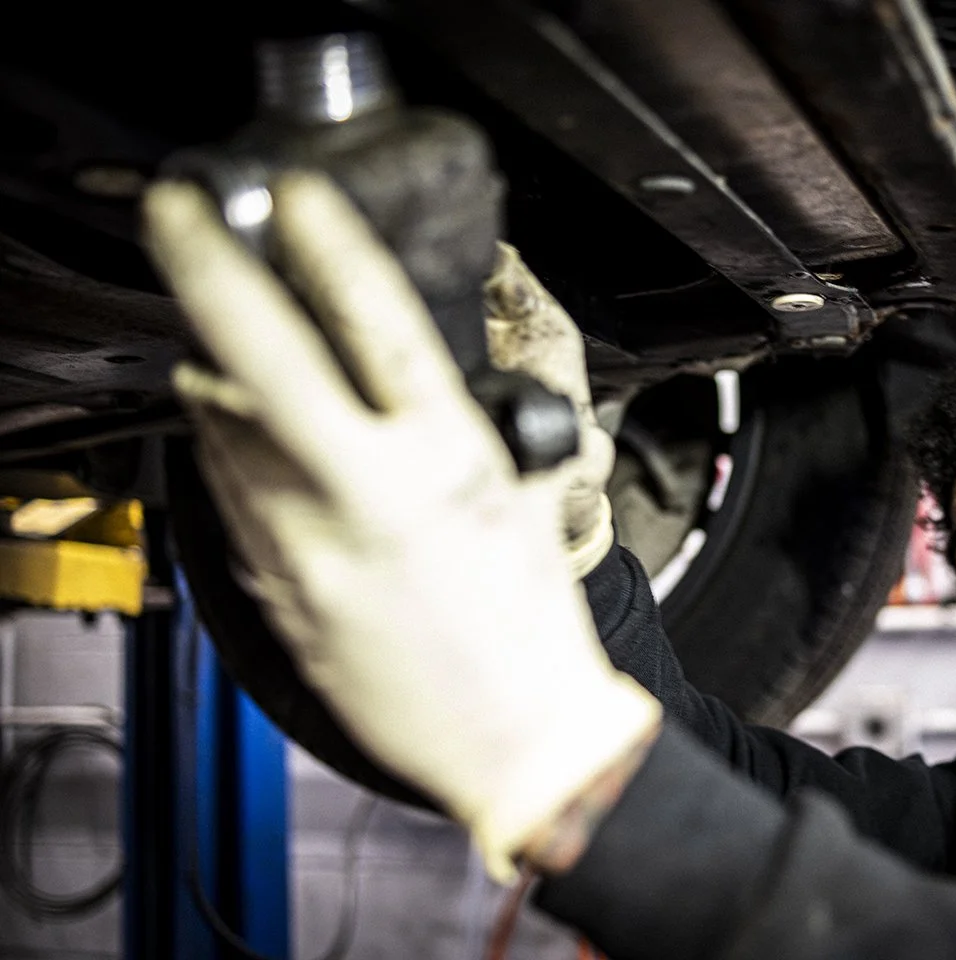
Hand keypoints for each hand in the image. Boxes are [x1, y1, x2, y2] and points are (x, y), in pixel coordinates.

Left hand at [142, 173, 659, 881]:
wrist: (514, 738)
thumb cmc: (529, 622)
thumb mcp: (525, 499)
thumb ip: (467, 424)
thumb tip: (408, 359)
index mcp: (450, 463)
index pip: (378, 327)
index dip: (328, 244)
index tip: (293, 192)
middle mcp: (369, 496)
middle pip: (263, 355)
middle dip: (207, 264)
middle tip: (176, 209)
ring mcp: (309, 546)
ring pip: (222, 425)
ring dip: (213, 365)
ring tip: (218, 337)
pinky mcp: (274, 588)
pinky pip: (228, 492)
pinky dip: (227, 444)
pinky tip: (246, 432)